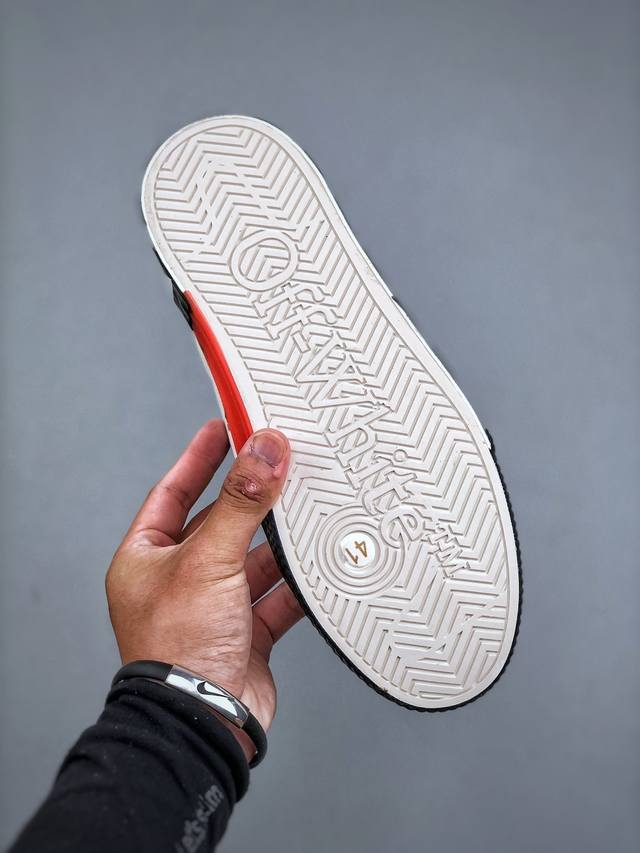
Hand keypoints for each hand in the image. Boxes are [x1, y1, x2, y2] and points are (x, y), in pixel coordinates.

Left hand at [106, 420, 303, 759]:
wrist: (203, 723)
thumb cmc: (177, 649)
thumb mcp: (208, 561)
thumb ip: (242, 503)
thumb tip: (263, 450)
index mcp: (147, 557)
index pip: (173, 491)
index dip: (199, 457)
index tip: (224, 427)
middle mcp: (178, 579)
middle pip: (221, 523)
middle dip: (252, 498)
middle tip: (281, 463)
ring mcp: (214, 606)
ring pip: (253, 559)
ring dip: (280, 542)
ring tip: (308, 510)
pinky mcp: (246, 632)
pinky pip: (276, 595)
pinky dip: (297, 583)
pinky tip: (319, 565)